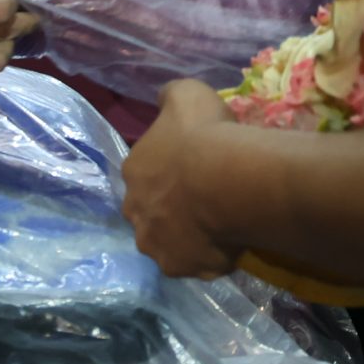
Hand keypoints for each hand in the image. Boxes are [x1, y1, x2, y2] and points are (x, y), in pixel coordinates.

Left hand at [121, 79, 243, 278]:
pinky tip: (229, 244)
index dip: (168, 173)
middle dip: (170, 209)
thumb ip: (170, 98)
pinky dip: (209, 257)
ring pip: (168, 243)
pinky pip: (195, 264)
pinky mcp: (180, 268)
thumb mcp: (186, 94)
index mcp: (134, 170)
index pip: (145, 174)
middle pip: (151, 212)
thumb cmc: (204, 134)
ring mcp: (155, 244)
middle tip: (204, 200)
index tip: (192, 169)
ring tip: (218, 226)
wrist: (228, 179)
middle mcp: (136, 211)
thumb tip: (163, 100)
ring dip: (185, 237)